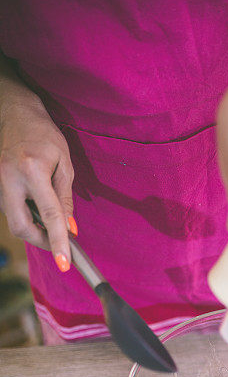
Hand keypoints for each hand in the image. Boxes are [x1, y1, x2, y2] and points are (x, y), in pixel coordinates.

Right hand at [0, 97, 75, 270]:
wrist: (13, 113)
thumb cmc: (43, 136)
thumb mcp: (64, 164)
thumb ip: (65, 198)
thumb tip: (70, 229)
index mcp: (32, 170)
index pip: (49, 214)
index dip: (58, 241)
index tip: (64, 263)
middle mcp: (9, 179)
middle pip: (21, 227)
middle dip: (40, 241)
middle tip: (58, 243)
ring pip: (14, 220)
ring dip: (34, 226)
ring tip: (48, 215)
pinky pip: (10, 210)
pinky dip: (25, 215)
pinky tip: (35, 204)